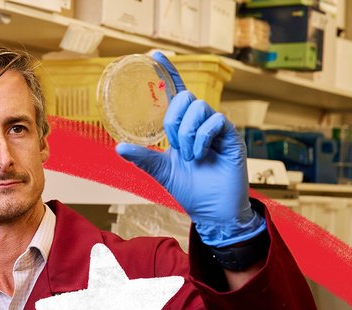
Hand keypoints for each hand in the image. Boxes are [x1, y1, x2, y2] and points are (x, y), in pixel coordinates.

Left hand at [115, 52, 265, 247]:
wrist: (212, 211)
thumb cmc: (191, 190)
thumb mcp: (162, 171)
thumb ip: (143, 158)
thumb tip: (118, 147)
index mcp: (184, 128)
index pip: (177, 93)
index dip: (168, 73)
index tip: (155, 55)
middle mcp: (201, 124)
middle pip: (186, 97)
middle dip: (174, 118)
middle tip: (174, 143)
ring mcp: (217, 129)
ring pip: (200, 107)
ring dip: (187, 132)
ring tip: (188, 155)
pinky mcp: (232, 137)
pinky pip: (216, 121)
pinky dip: (202, 138)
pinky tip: (200, 156)